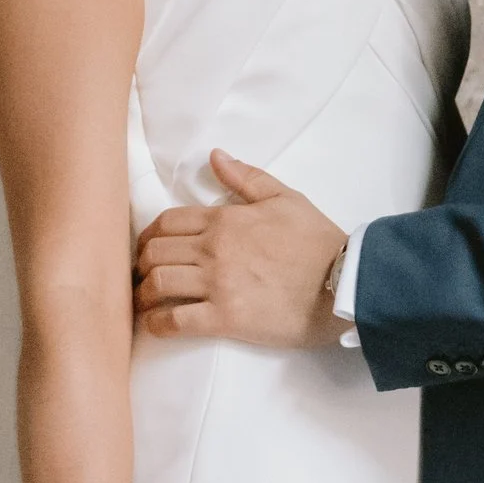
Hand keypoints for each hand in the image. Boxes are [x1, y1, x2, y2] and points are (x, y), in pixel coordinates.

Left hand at [134, 150, 349, 346]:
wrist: (344, 283)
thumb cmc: (318, 242)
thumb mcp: (285, 198)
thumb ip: (247, 177)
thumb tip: (215, 156)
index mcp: (224, 219)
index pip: (167, 223)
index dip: (149, 236)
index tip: (147, 250)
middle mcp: (214, 249)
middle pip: (154, 252)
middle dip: (140, 265)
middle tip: (142, 278)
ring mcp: (217, 284)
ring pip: (157, 283)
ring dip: (143, 295)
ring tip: (144, 304)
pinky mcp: (226, 318)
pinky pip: (175, 320)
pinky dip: (157, 324)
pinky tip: (155, 326)